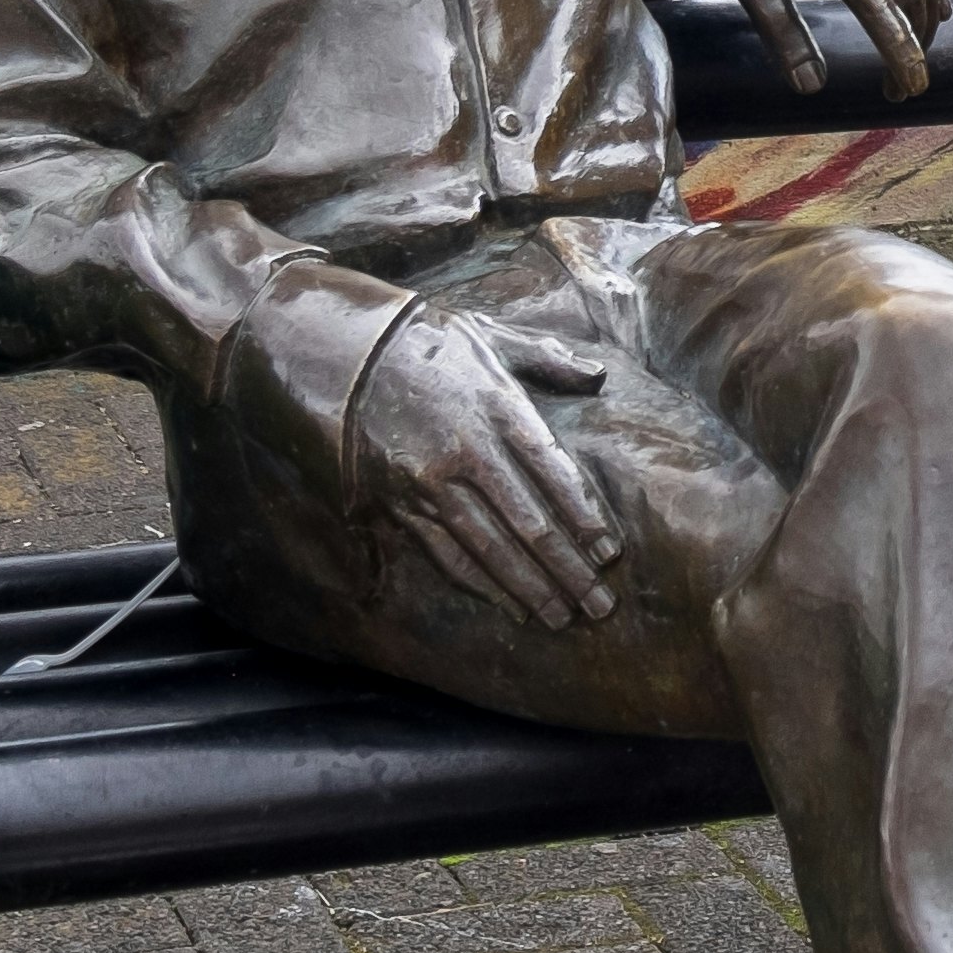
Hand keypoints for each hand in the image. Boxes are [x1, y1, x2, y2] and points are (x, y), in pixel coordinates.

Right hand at [352, 311, 623, 628]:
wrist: (343, 355)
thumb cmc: (428, 342)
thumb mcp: (491, 335)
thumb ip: (547, 358)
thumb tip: (597, 375)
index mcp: (497, 407)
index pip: (553, 470)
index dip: (584, 515)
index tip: (609, 552)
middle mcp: (466, 450)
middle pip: (528, 522)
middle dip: (568, 569)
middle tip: (600, 605)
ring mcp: (430, 481)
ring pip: (489, 547)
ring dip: (529, 588)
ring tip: (562, 617)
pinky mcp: (401, 501)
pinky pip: (447, 552)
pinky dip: (481, 584)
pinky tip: (510, 605)